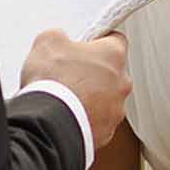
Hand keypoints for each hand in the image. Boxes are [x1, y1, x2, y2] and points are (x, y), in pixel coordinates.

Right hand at [21, 28, 131, 152]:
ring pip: (107, 100)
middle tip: (69, 74)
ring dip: (91, 98)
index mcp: (113, 55)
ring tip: (66, 99)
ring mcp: (116, 111)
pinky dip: (86, 120)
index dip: (97, 41)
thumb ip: (59, 36)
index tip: (85, 46)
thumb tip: (58, 41)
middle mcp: (122, 83)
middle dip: (93, 73)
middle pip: (112, 73)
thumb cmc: (53, 82)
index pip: (116, 40)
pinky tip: (67, 117)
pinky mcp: (106, 133)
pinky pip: (98, 123)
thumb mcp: (47, 42)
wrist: (49, 123)